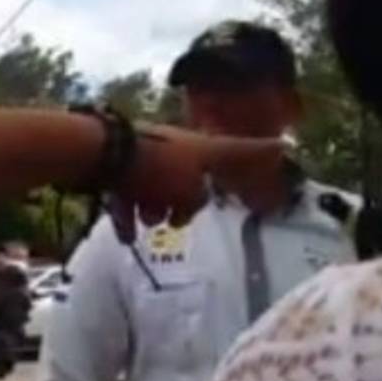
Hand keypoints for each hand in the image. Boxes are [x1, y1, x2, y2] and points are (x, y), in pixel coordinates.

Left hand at [112, 124, 283, 241]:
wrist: (97, 153)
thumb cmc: (152, 170)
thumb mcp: (188, 190)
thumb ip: (197, 200)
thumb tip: (188, 202)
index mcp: (200, 148)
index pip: (240, 150)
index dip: (262, 152)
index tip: (284, 145)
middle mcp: (176, 148)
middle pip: (191, 179)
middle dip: (182, 204)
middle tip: (174, 219)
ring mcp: (147, 156)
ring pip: (159, 189)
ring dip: (153, 210)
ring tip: (143, 220)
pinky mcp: (119, 165)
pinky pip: (130, 195)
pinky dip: (128, 214)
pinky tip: (124, 235)